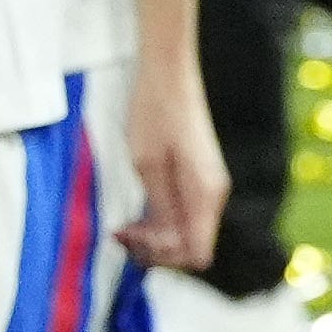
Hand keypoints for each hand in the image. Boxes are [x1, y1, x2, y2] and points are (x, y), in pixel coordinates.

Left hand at [119, 55, 222, 275]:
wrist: (168, 74)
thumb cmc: (154, 112)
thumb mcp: (146, 164)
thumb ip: (159, 206)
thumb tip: (165, 241)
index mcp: (205, 194)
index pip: (196, 253)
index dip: (164, 258)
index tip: (133, 241)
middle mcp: (212, 194)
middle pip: (191, 246)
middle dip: (156, 249)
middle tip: (120, 234)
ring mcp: (205, 186)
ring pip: (186, 231)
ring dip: (155, 236)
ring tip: (121, 228)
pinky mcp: (195, 178)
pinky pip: (182, 213)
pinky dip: (159, 219)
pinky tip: (135, 215)